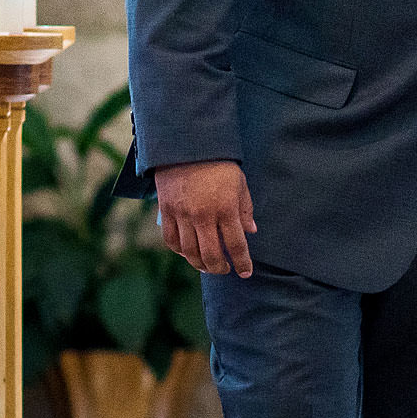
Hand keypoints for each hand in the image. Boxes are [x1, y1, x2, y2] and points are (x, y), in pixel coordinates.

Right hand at [155, 160, 256, 276]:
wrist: (186, 144)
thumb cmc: (218, 163)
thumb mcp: (239, 183)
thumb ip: (245, 209)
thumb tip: (250, 231)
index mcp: (226, 209)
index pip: (236, 245)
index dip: (242, 263)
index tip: (245, 273)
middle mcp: (204, 216)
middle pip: (211, 255)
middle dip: (219, 268)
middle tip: (225, 270)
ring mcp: (183, 215)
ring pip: (189, 252)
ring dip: (199, 264)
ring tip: (206, 265)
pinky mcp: (166, 211)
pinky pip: (171, 239)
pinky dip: (179, 251)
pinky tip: (187, 252)